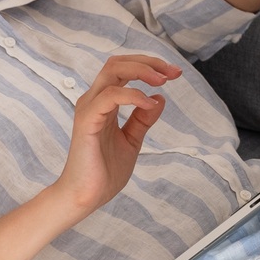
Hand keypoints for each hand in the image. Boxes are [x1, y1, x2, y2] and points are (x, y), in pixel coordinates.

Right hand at [49, 54, 181, 215]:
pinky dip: (132, 95)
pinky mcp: (87, 121)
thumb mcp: (132, 141)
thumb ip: (142, 120)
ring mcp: (88, 108)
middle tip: (174, 72)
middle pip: (118, 63)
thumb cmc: (103, 171)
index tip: (174, 73)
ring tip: (163, 80)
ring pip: (112, 71)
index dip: (149, 66)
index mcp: (104, 103)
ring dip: (142, 71)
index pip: (124, 69)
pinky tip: (148, 103)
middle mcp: (94, 100)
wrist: (85, 197)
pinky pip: (110, 96)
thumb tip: (158, 98)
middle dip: (149, 62)